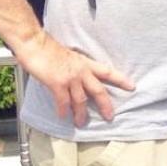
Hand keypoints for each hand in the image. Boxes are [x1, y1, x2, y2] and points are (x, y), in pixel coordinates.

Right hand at [15, 30, 134, 126]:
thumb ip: (75, 68)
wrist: (35, 43)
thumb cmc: (48, 49)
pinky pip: (63, 101)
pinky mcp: (57, 83)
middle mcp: (81, 71)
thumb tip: (75, 80)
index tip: (132, 86)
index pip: (107, 72)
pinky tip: (62, 116)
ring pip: (81, 100)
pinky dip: (63, 110)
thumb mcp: (69, 57)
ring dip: (81, 113)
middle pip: (99, 91)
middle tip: (110, 116)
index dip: (121, 79)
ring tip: (81, 122)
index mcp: (85, 63)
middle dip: (105, 105)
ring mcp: (70, 78)